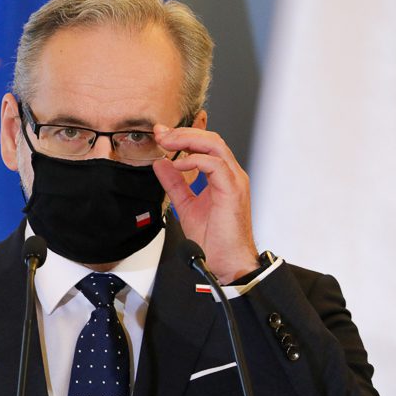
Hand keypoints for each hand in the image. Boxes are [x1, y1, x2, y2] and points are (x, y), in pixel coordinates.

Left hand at [152, 124, 257, 283]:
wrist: (227, 262)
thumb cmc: (215, 239)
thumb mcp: (186, 205)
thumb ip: (175, 183)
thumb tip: (161, 165)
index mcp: (222, 177)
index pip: (205, 145)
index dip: (183, 136)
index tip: (161, 134)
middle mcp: (231, 174)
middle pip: (211, 139)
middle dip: (183, 133)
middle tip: (161, 135)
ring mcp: (234, 181)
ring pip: (215, 146)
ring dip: (187, 140)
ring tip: (166, 144)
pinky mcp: (232, 190)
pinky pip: (215, 165)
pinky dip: (195, 160)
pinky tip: (177, 164)